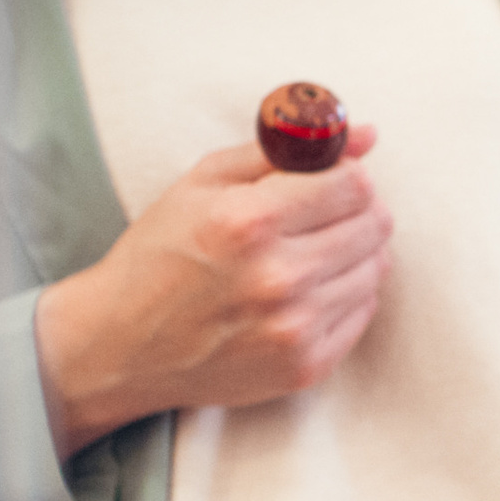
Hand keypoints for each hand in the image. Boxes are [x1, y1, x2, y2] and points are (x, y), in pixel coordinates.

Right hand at [35, 126, 394, 457]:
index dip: (349, 176)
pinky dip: (345, 295)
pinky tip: (306, 291)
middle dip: (357, 210)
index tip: (331, 181)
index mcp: (248, 221)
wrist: (123, 344)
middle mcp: (278, 277)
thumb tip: (368, 134)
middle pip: (375, 225)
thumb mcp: (205, 181)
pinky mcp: (305, 366)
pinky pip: (362, 312)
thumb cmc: (162, 253)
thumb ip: (286, 149)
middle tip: (324, 215)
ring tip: (309, 254)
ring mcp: (294, 329)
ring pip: (376, 268)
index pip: (354, 184)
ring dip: (354, 253)